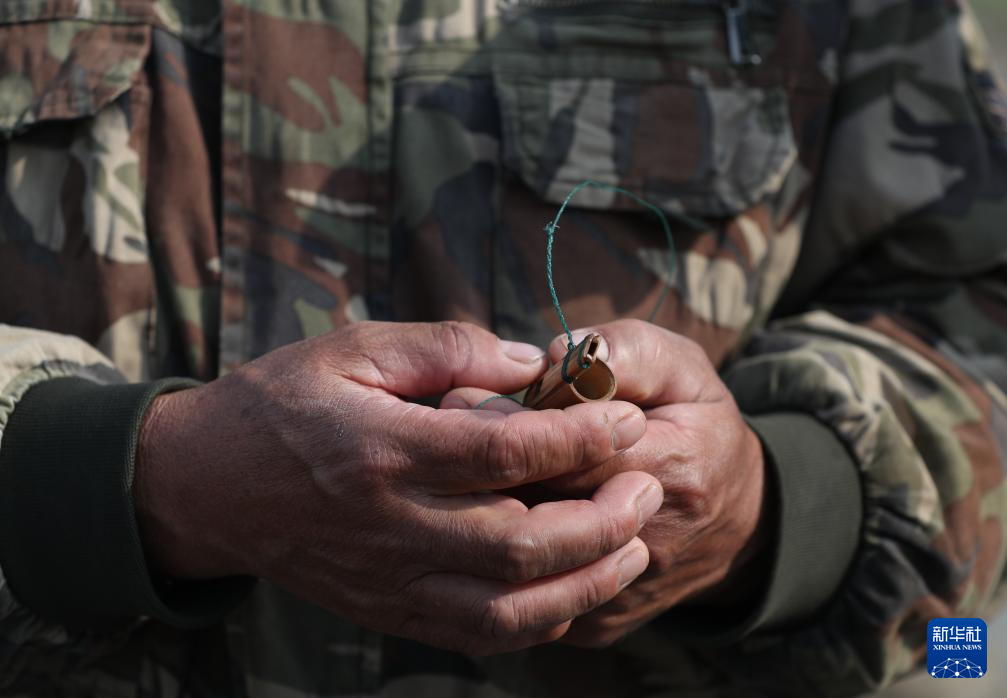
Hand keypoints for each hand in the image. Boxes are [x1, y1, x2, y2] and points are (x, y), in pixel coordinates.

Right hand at [134, 321, 664, 654]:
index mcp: (384, 449)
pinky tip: (578, 589)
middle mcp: (392, 525)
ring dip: (587, 580)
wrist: (207, 487)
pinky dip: (541, 619)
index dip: (580, 437)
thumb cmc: (283, 404)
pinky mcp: (391, 611)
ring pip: (510, 606)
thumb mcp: (354, 348)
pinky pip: (480, 635)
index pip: (505, 453)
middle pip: (522, 542)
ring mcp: (392, 580)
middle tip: (648, 485)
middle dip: (604, 518)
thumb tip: (536, 364)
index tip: (626, 419)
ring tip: (634, 544)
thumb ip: (448, 349)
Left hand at [442, 319, 770, 646]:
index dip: (510, 423)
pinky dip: (497, 556)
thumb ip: (625, 351)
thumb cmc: (696, 425)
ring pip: (524, 561)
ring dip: (480, 511)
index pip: (573, 453)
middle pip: (538, 509)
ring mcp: (621, 595)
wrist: (736, 520)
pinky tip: (482, 512)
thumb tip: (559, 356)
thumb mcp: (679, 368)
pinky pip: (527, 596)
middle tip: (443, 427)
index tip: (461, 391)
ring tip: (456, 466)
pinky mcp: (599, 625)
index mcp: (673, 471)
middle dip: (481, 466)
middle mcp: (649, 544)